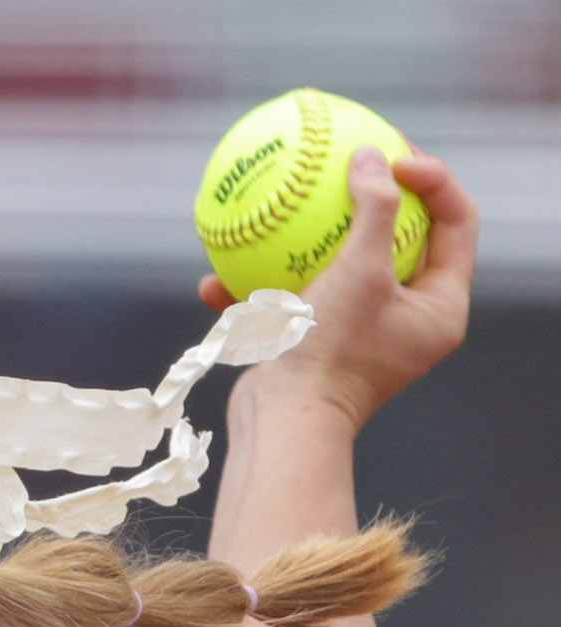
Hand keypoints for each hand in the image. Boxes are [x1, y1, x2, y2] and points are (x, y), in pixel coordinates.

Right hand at [201, 146, 475, 428]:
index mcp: (440, 305)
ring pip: (336, 271)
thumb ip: (373, 209)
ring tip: (279, 211)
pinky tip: (215, 280)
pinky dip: (258, 293)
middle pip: (400, 238)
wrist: (286, 425)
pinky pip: (289, 306)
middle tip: (349, 160)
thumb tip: (370, 157)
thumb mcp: (360, 271)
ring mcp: (358, 334)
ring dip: (299, 246)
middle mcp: (407, 319)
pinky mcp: (314, 348)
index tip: (392, 156)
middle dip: (370, 198)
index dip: (434, 179)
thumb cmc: (332, 353)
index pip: (456, 223)